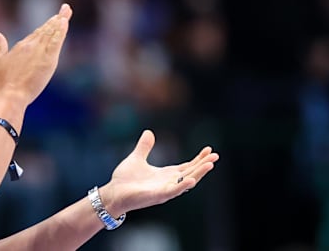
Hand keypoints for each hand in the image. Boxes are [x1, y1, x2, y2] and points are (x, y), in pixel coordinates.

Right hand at [0, 3, 72, 105]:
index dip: (46, 25)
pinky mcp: (48, 60)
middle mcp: (31, 46)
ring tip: (67, 11)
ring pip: (52, 33)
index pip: (37, 33)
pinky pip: (56, 42)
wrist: (10, 94)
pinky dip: (61, 32)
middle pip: (46, 29)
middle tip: (66, 8)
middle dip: (57, 18)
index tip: (54, 18)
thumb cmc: (2, 82)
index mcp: (21, 46)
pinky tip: (65, 22)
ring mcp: (40, 52)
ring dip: (61, 21)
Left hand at [102, 130, 218, 214]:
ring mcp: (164, 191)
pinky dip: (182, 186)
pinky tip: (191, 180)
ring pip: (186, 182)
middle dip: (203, 166)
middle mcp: (168, 183)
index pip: (187, 167)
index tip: (209, 150)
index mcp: (165, 175)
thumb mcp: (136, 158)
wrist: (112, 193)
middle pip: (190, 173)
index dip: (198, 159)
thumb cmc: (124, 180)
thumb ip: (144, 147)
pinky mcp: (156, 196)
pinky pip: (172, 192)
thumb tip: (149, 132)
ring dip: (198, 174)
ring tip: (210, 165)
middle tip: (215, 156)